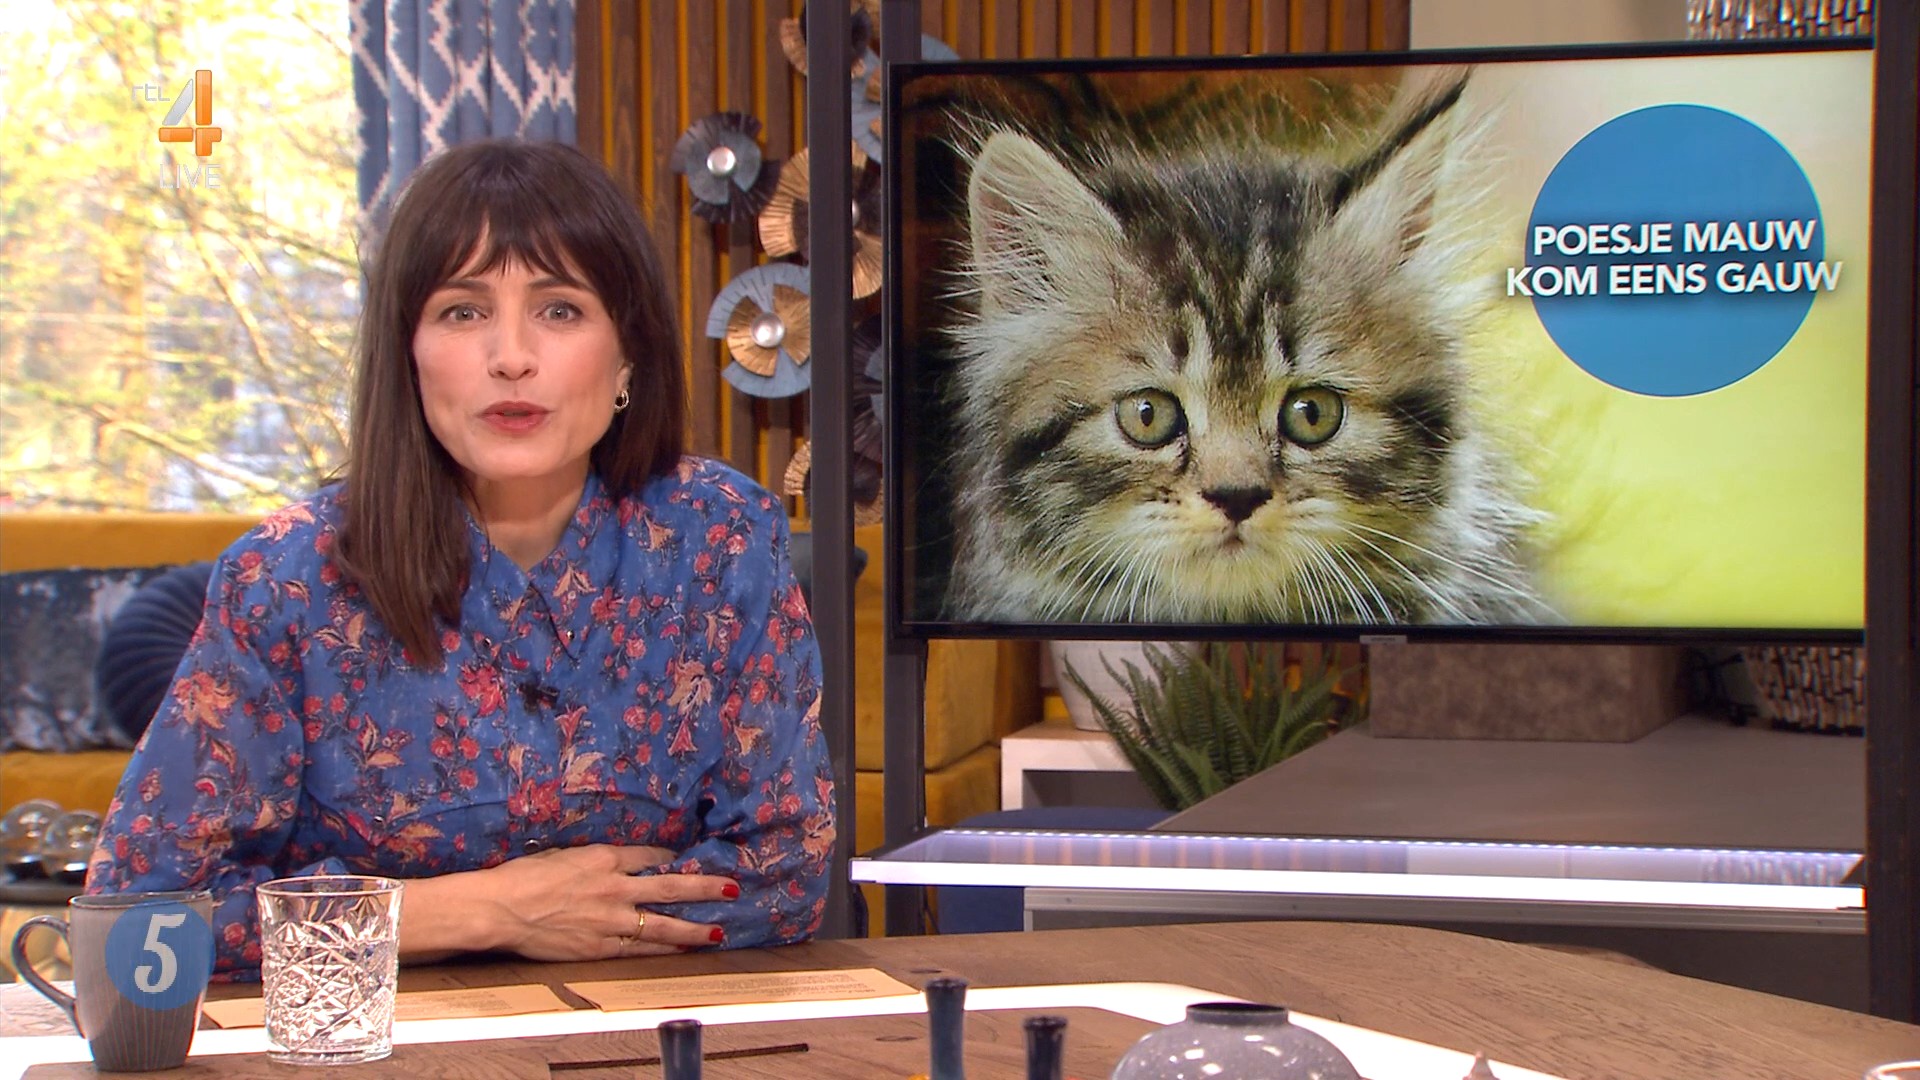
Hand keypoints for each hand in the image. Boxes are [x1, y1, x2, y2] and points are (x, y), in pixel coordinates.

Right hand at [401, 843, 737, 961]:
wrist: (501, 909)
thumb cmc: (524, 876)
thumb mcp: (564, 854)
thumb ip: (594, 858)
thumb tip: (614, 859)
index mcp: (605, 858)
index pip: (652, 856)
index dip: (673, 858)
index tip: (689, 859)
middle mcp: (615, 887)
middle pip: (672, 887)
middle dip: (705, 888)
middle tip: (732, 889)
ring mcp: (610, 920)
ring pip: (663, 925)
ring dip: (694, 929)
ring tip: (719, 932)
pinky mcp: (600, 947)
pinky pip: (640, 950)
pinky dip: (664, 951)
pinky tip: (683, 952)